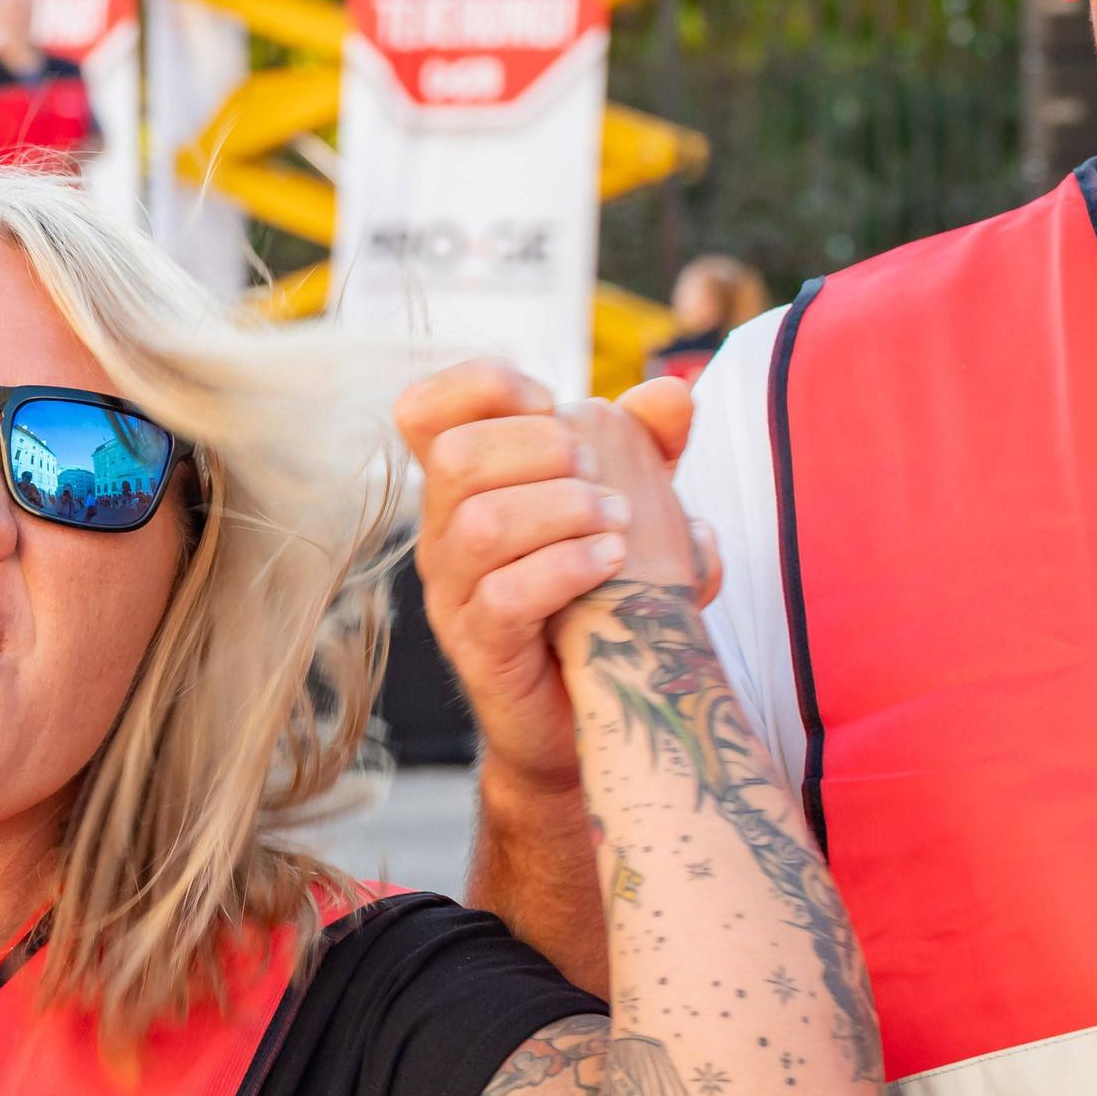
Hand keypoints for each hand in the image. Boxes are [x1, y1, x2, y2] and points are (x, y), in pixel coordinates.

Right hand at [399, 360, 721, 794]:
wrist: (600, 709)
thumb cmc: (605, 596)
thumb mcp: (628, 508)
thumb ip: (645, 446)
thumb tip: (674, 391)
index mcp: (464, 489)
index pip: (422, 410)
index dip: (480, 385)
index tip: (550, 399)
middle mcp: (442, 536)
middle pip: (456, 456)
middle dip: (541, 448)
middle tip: (599, 473)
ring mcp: (454, 597)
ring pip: (480, 525)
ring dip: (564, 509)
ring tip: (620, 523)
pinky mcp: (481, 651)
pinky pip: (506, 596)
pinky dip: (567, 567)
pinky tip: (612, 563)